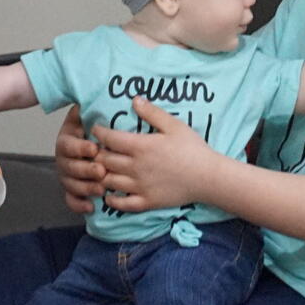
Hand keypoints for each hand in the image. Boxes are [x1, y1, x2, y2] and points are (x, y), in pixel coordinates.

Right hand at [54, 106, 102, 214]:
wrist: (96, 140)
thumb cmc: (96, 127)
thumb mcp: (89, 113)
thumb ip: (89, 106)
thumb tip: (90, 95)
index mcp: (67, 139)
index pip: (68, 145)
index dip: (79, 148)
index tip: (94, 148)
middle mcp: (63, 158)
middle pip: (69, 167)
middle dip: (85, 170)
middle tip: (102, 171)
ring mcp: (67, 175)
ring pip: (70, 185)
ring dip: (85, 188)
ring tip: (100, 190)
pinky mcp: (72, 189)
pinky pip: (71, 200)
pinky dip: (79, 205)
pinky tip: (91, 208)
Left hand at [95, 99, 220, 211]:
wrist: (208, 177)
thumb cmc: (192, 148)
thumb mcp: (174, 125)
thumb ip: (152, 113)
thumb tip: (134, 100)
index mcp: (141, 146)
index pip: (109, 138)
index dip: (99, 133)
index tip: (96, 130)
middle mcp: (136, 167)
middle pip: (105, 160)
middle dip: (97, 153)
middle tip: (97, 149)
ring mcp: (140, 186)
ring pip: (108, 181)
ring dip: (101, 174)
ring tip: (101, 169)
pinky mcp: (146, 202)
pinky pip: (121, 204)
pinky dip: (111, 199)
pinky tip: (110, 194)